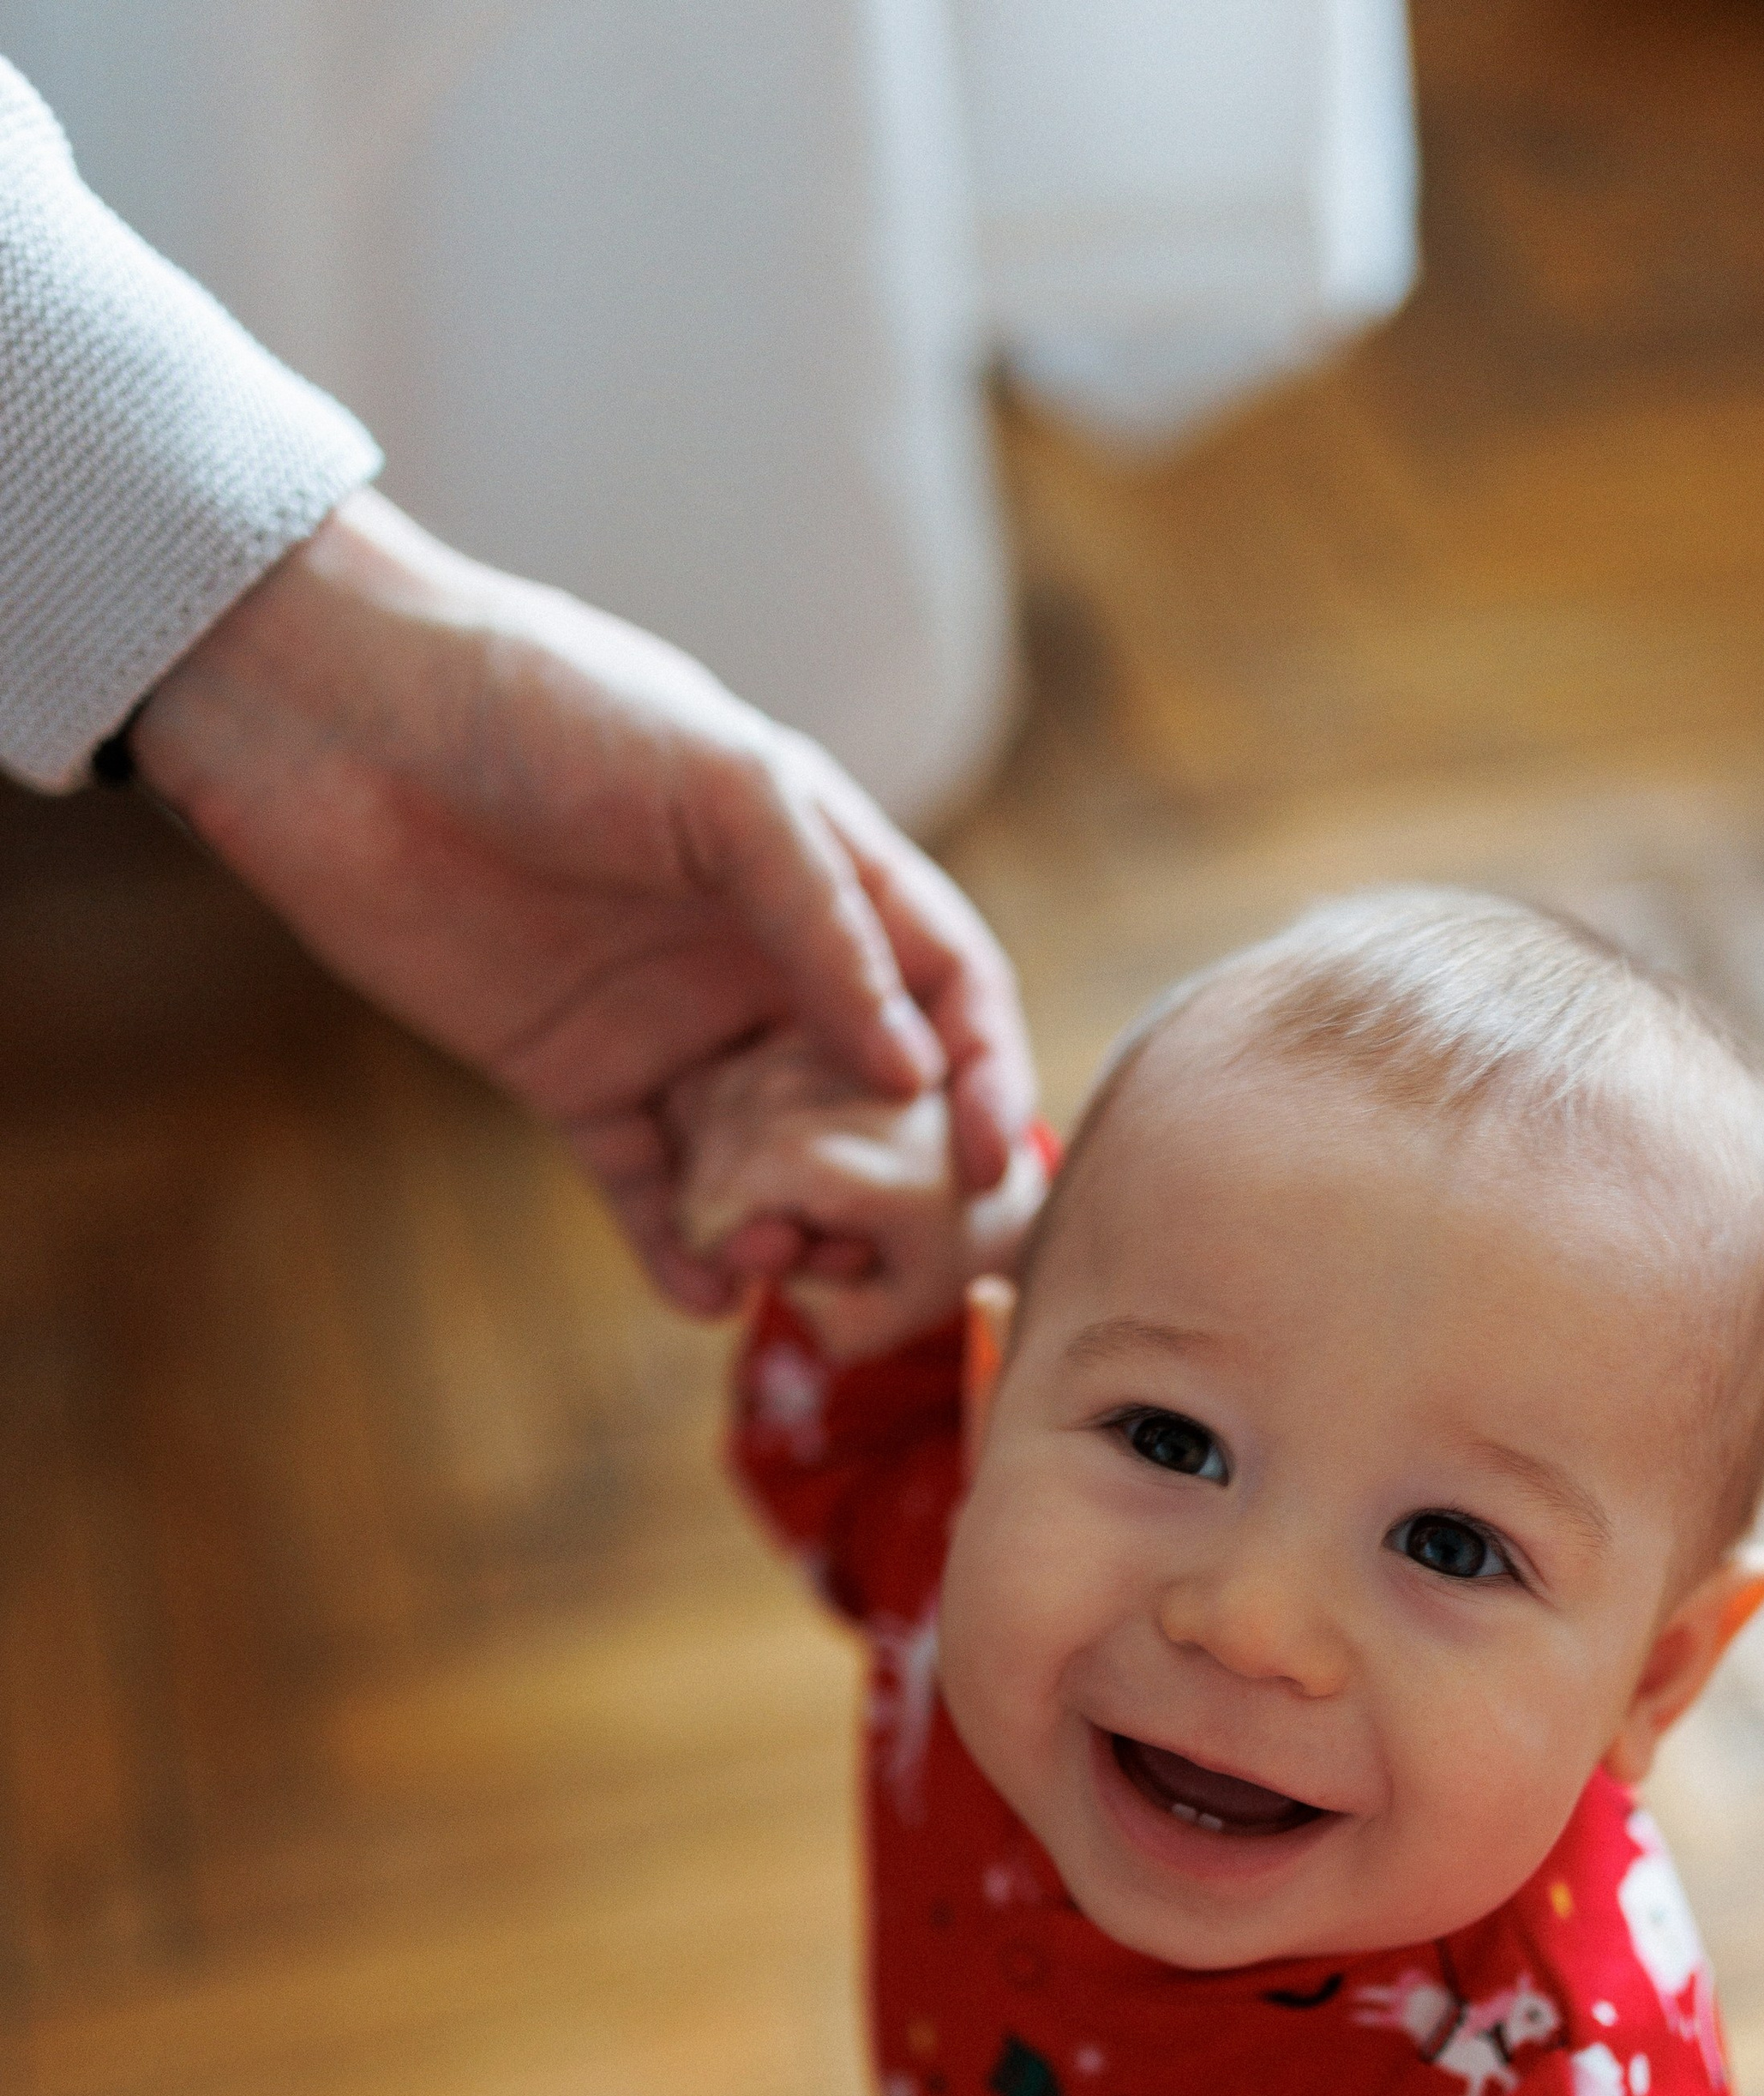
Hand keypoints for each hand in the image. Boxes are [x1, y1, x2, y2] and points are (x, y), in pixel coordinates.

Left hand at [132, 491, 1035, 1315]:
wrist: (340, 717)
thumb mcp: (724, 788)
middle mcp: (757, 957)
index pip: (944, 986)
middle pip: (870, 1096)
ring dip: (788, 1222)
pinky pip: (649, 1188)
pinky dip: (679, 1249)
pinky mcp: (574, 1080)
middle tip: (881, 1248)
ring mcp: (668, 1024)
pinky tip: (704, 1291)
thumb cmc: (544, 705)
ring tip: (776, 1262)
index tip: (993, 1165)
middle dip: (892, 1181)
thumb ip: (827, 928)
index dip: (989, 1073)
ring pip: (765, 1157)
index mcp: (817, 869)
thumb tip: (916, 1072)